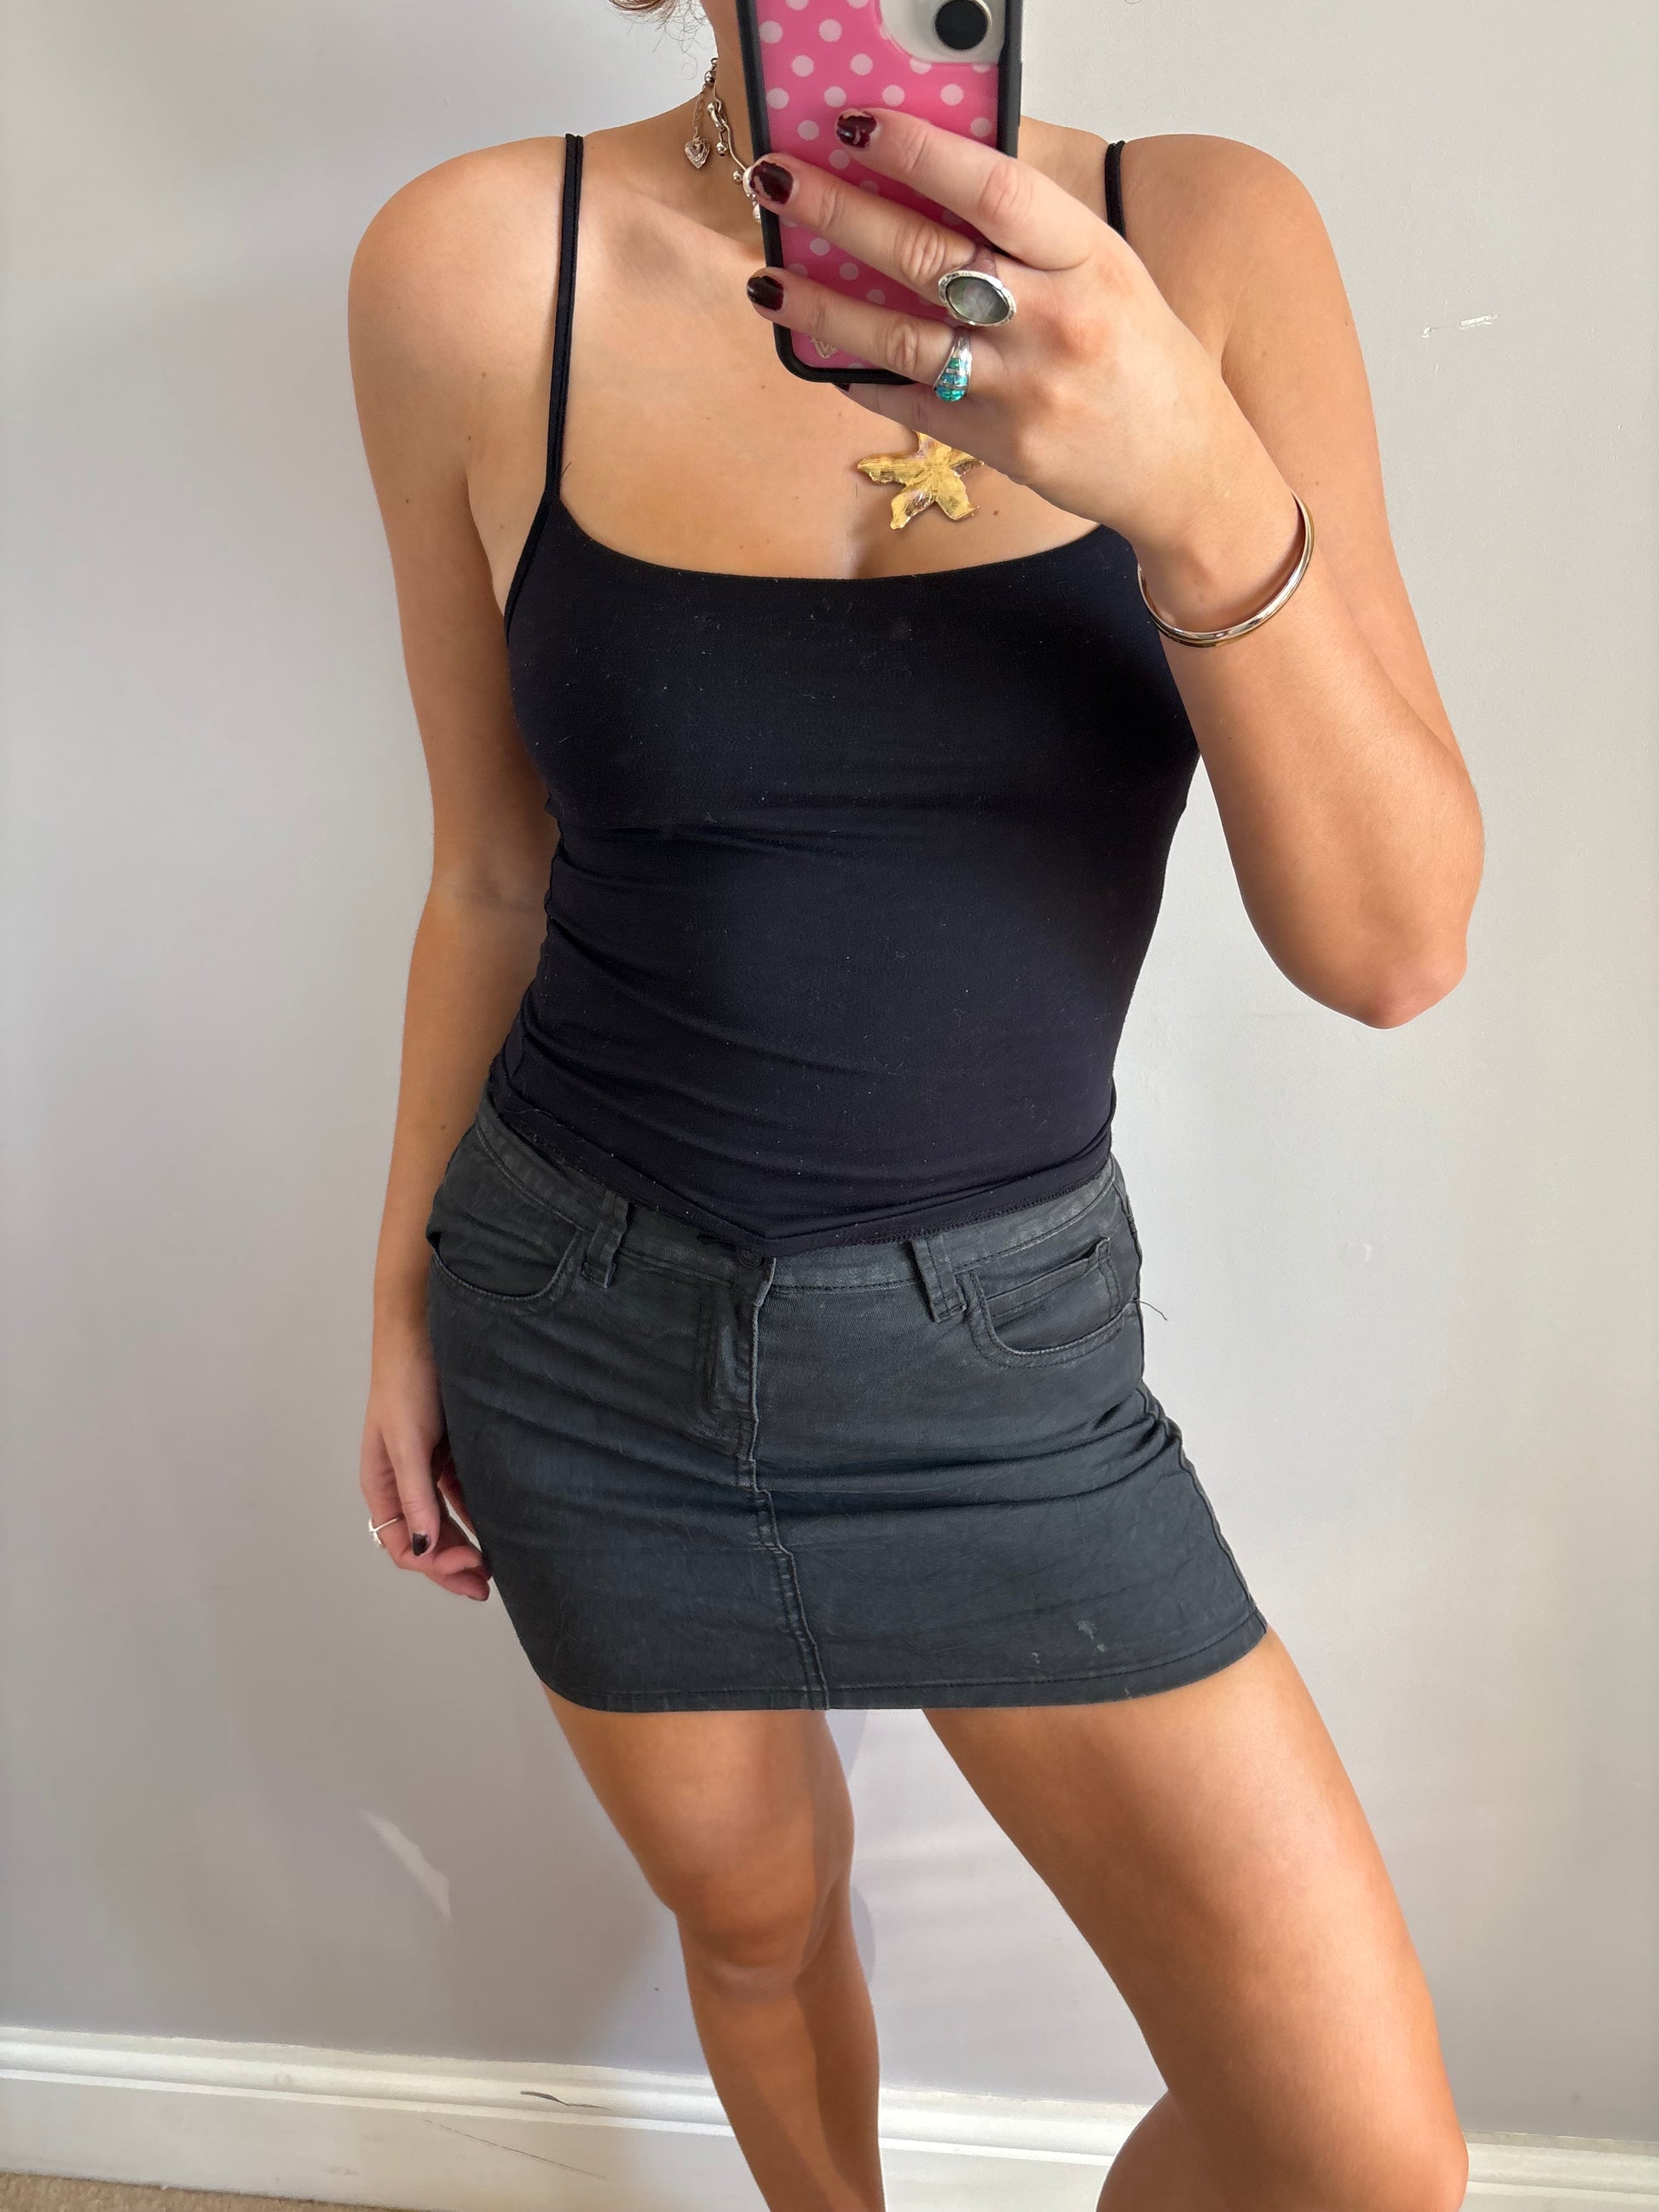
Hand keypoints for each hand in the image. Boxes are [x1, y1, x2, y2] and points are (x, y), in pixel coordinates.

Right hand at [360, 1324, 491, 1601]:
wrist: (428, 1327)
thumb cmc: (407, 1380)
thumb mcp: (408, 1441)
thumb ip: (416, 1495)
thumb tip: (424, 1549)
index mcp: (381, 1484)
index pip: (404, 1545)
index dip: (435, 1566)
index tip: (472, 1569)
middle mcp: (404, 1482)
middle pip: (427, 1540)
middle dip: (453, 1566)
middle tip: (488, 1585)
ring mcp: (430, 1467)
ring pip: (448, 1522)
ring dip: (468, 1545)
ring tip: (498, 1566)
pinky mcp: (454, 1450)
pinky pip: (466, 1494)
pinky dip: (480, 1514)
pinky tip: (502, 1524)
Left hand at [744, 107, 1272, 562]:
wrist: (1188, 469)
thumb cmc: (1145, 359)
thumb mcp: (1111, 273)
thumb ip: (1033, 234)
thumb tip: (933, 180)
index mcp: (1091, 257)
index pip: (992, 188)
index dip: (917, 151)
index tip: (855, 126)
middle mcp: (1056, 320)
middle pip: (925, 254)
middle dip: (837, 213)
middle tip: (776, 184)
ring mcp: (1024, 389)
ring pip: (899, 336)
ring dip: (821, 307)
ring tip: (766, 279)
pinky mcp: (1001, 447)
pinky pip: (913, 403)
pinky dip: (861, 379)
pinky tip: (822, 357)